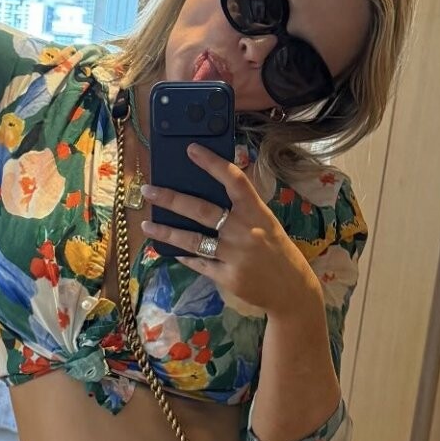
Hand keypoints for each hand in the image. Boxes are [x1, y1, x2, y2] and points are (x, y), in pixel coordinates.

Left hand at [140, 145, 323, 321]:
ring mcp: (235, 256)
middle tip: (148, 189)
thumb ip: (242, 210)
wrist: (292, 290)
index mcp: (257, 212)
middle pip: (202, 210)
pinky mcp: (227, 277)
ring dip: (166, 231)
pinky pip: (199, 263)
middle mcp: (244, 231)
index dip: (213, 163)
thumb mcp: (266, 223)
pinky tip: (170, 250)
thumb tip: (206, 194)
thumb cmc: (277, 250)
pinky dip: (184, 256)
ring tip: (147, 223)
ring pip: (192, 241)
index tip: (192, 149)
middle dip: (171, 198)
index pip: (234, 180)